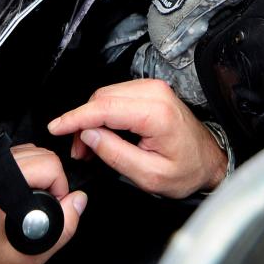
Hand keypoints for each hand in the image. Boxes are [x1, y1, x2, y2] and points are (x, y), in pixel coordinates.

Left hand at [0, 144, 85, 263]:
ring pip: (37, 151)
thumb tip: (79, 200)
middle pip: (45, 156)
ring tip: (36, 199)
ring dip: (45, 172)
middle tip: (47, 205)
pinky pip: (26, 154)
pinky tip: (30, 189)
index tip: (53, 208)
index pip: (47, 166)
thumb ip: (63, 230)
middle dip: (55, 181)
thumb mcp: (32, 255)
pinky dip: (35, 168)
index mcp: (0, 192)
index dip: (59, 189)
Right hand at [47, 79, 226, 198]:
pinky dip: (103, 114)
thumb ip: (115, 154)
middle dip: (82, 123)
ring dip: (91, 119)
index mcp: (156, 113)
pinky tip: (102, 133)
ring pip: (105, 96)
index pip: (104, 108)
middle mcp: (154, 93)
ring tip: (89, 146)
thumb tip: (88, 135)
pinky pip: (115, 96)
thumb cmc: (187, 170)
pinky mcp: (149, 90)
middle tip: (77, 151)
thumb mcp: (149, 175)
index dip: (75, 118)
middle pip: (101, 99)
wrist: (208, 161)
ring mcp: (153, 88)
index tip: (56, 127)